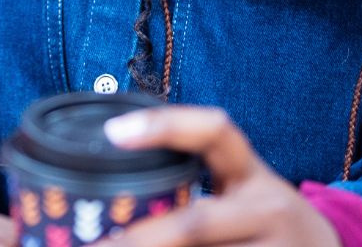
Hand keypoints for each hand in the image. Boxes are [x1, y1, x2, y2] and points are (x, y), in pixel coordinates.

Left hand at [99, 106, 337, 246]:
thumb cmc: (267, 221)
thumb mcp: (245, 190)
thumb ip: (196, 183)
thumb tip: (115, 198)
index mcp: (252, 175)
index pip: (216, 133)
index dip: (167, 126)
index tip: (114, 132)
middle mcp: (268, 210)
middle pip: (196, 224)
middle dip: (140, 240)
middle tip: (93, 245)